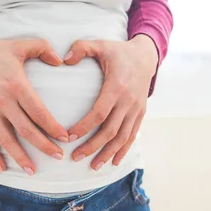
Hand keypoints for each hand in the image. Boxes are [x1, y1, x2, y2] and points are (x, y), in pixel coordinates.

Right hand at [0, 33, 68, 174]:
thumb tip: (60, 61)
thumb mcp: (19, 45)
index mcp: (16, 85)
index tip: (65, 138)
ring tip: (33, 170)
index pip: (39, 112)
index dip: (53, 127)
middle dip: (44, 146)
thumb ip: (43, 48)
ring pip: (7, 139)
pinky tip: (3, 168)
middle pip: (26, 130)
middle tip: (58, 156)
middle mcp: (3, 101)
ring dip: (21, 157)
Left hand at [63, 35, 157, 169]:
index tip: (68, 137)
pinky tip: (114, 162)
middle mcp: (128, 101)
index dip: (84, 127)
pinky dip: (124, 150)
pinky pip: (132, 135)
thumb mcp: (100, 44)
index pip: (99, 113)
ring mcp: (136, 109)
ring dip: (108, 153)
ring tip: (93, 166)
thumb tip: (64, 59)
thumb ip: (81, 48)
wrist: (146, 56)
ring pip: (122, 137)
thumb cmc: (118, 52)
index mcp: (116, 87)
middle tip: (75, 157)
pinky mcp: (141, 113)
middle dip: (93, 146)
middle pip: (110, 130)